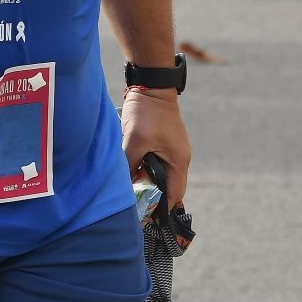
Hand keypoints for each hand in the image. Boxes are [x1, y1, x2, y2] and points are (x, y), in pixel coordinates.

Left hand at [120, 87, 189, 208]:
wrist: (152, 84)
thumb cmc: (148, 112)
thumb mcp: (135, 139)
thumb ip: (129, 163)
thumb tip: (122, 184)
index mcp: (179, 161)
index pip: (173, 196)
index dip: (160, 209)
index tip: (143, 217)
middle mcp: (179, 158)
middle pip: (167, 188)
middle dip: (152, 197)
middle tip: (134, 206)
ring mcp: (172, 150)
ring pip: (161, 176)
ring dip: (147, 183)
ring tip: (131, 191)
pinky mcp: (163, 142)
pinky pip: (156, 164)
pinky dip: (145, 170)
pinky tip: (132, 172)